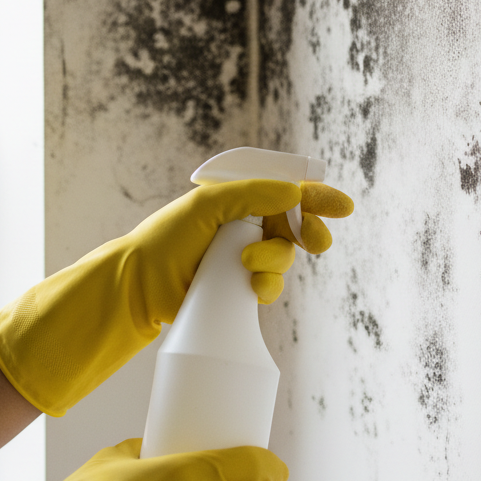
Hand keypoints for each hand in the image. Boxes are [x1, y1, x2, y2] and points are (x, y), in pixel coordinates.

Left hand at [0, 179, 301, 415]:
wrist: (137, 287)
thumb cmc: (165, 239)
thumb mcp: (209, 206)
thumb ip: (254, 194)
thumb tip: (294, 192)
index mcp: (237, 199)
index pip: (287, 191)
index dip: (318, 197)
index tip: (344, 207)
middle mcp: (244, 225)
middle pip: (295, 225)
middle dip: (308, 233)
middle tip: (316, 241)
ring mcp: (241, 256)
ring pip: (284, 257)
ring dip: (277, 261)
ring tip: (249, 265)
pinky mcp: (238, 287)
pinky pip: (270, 284)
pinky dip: (267, 285)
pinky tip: (251, 288)